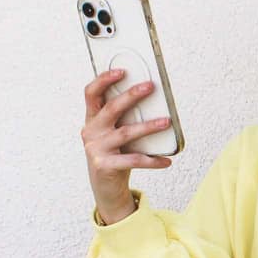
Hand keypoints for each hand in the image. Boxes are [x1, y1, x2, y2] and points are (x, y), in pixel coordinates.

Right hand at [81, 68, 172, 216]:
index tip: (122, 70)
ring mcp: (96, 149)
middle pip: (111, 109)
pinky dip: (152, 160)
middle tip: (150, 86)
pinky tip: (166, 160)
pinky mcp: (105, 166)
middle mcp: (91, 132)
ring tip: (166, 122)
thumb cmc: (114, 154)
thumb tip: (153, 100)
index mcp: (92, 119)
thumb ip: (124, 118)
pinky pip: (133, 160)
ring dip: (148, 127)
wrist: (105, 187)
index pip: (91, 93)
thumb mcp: (114, 133)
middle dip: (131, 95)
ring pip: (125, 133)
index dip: (104, 80)